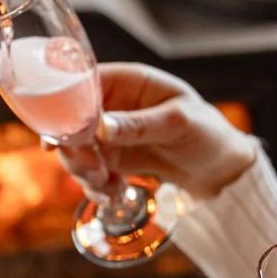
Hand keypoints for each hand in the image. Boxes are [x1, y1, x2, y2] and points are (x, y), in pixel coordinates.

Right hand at [56, 63, 257, 201]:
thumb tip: (100, 126)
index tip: (56, 135)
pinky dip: (95, 188)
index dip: (62, 107)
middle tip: (92, 174)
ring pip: (76, 151)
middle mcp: (113, 105)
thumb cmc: (207, 133)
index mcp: (129, 82)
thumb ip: (138, 125)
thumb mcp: (178, 124)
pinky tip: (113, 195)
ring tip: (108, 189)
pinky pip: (89, 172)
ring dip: (84, 174)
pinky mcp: (112, 159)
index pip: (82, 84)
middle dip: (75, 152)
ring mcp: (109, 134)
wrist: (220, 169)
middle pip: (71, 123)